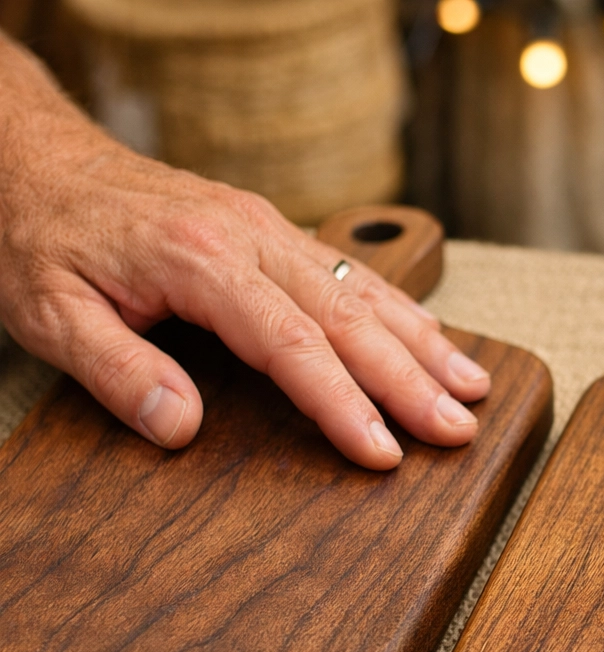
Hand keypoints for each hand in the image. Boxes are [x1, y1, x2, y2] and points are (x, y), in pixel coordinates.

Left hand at [0, 37, 488, 469]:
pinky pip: (350, 272)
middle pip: (349, 318)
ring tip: (473, 387)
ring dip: (424, 343)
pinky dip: (401, 309)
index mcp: (201, 262)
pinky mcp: (272, 231)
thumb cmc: (42, 239)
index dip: (344, 404)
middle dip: (411, 381)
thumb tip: (183, 428)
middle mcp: (249, 239)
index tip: (385, 452)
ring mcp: (268, 230)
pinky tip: (432, 337)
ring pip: (364, 291)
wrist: (35, 160)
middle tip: (458, 430)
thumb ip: (118, 372)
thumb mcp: (50, 314)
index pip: (292, 345)